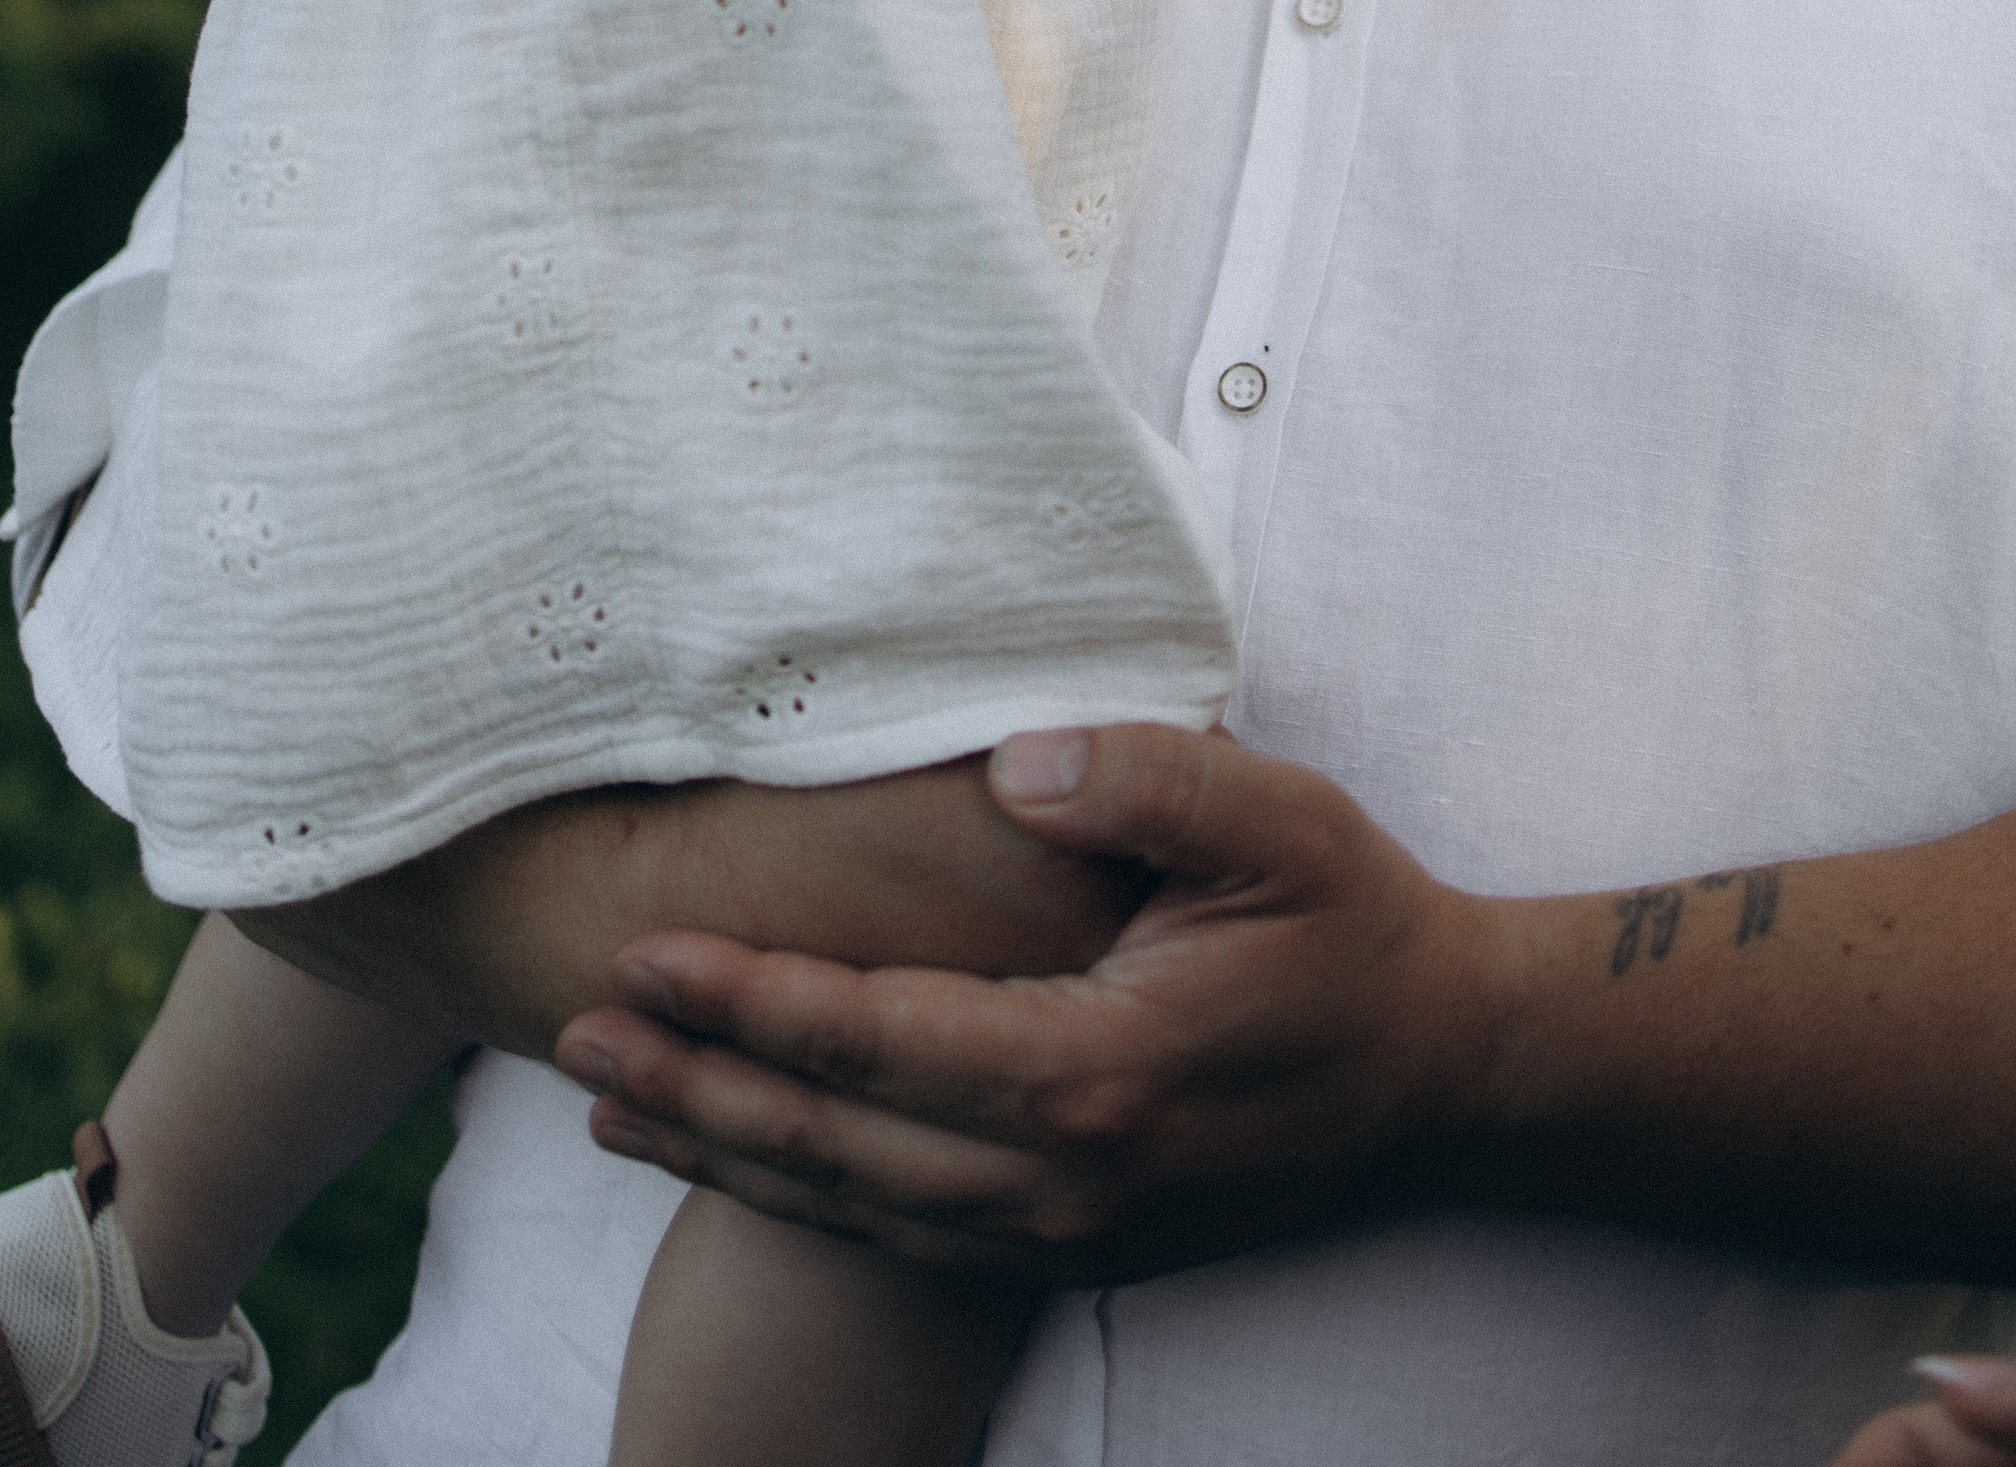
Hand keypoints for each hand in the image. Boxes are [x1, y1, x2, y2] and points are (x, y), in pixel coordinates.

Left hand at [551, 725, 1494, 1283]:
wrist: (1448, 1073)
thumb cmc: (1354, 923)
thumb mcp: (1276, 818)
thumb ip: (1142, 779)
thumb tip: (1013, 766)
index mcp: (1098, 1072)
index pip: (876, 1040)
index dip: (751, 998)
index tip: (641, 949)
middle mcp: (1065, 1179)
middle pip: (831, 1142)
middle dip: (691, 1082)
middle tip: (566, 1025)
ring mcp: (1068, 1232)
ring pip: (849, 1206)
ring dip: (717, 1149)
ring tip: (600, 1092)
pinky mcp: (1074, 1248)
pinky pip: (900, 1235)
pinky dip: (795, 1199)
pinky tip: (728, 1156)